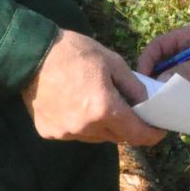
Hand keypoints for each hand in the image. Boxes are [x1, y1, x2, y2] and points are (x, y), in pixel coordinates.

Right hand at [22, 30, 164, 145]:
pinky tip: (73, 104)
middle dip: (126, 126)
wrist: (31, 53)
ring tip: (96, 102)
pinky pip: (73, 133)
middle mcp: (86, 127)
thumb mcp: (112, 62)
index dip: (151, 135)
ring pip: (95, 137)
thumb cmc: (74, 53)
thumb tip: (146, 103)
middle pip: (116, 137)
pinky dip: (79, 123)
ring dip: (102, 125)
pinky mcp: (49, 132)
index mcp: (104, 109)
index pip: (136, 134)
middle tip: (127, 110)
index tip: (158, 131)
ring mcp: (65, 132)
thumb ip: (133, 86)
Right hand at [137, 25, 189, 103]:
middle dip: (152, 81)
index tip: (142, 76)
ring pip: (170, 87)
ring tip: (156, 109)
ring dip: (163, 97)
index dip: (147, 59)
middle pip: (160, 68)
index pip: (159, 46)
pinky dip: (176, 108)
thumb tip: (160, 82)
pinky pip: (183, 101)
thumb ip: (188, 69)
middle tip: (146, 97)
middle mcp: (188, 58)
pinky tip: (171, 115)